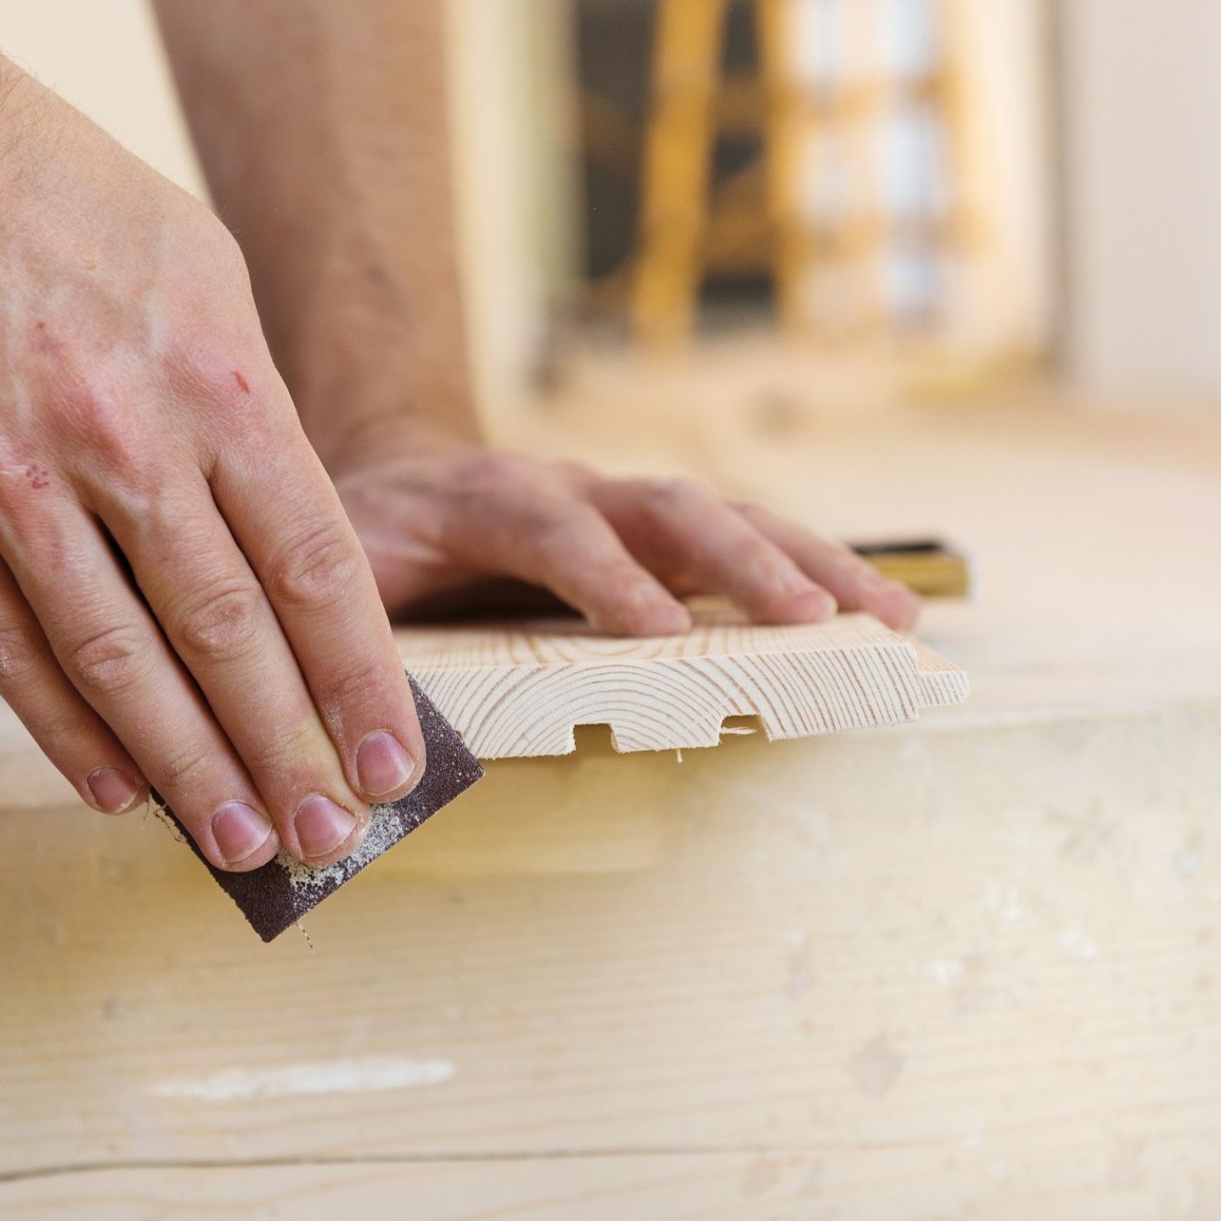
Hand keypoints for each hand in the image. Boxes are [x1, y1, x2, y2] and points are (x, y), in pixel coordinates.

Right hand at [0, 78, 423, 869]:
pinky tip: (115, 788)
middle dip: (285, 750)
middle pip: (225, 633)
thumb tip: (303, 559)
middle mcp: (124, 439)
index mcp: (218, 382)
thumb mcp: (210, 277)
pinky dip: (64, 729)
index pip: (312, 566)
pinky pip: (6, 644)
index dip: (357, 678)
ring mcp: (14, 478)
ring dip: (185, 769)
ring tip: (240, 844)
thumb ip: (260, 416)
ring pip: (116, 660)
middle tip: (328, 838)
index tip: (392, 761)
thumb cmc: (77, 210)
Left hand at [327, 433, 921, 634]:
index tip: (659, 631)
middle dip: (745, 562)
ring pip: (728, 518)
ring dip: (811, 563)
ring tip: (890, 616)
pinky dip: (811, 571)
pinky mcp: (657, 535)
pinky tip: (876, 612)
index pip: (552, 529)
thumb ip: (346, 646)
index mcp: (486, 497)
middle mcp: (572, 488)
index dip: (606, 576)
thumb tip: (367, 748)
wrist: (392, 473)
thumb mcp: (330, 581)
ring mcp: (623, 506)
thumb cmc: (364, 540)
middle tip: (813, 618)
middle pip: (670, 508)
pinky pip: (742, 539)